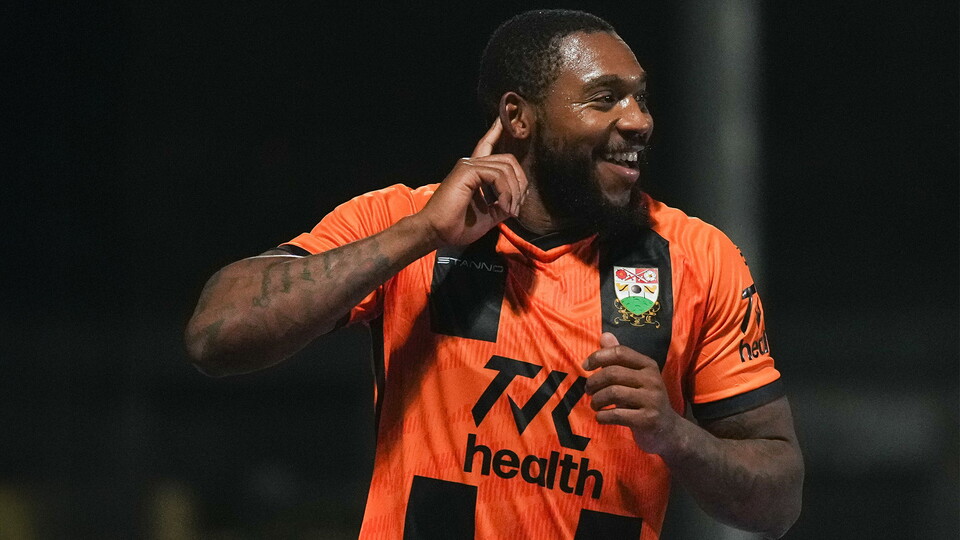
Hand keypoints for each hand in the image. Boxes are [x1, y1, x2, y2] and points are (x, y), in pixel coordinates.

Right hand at [416, 118, 528, 246]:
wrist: (435, 233)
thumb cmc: (456, 227)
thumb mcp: (488, 216)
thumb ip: (502, 204)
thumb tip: (518, 201)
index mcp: (473, 171)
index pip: (488, 144)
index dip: (498, 129)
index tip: (507, 115)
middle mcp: (470, 163)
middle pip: (508, 160)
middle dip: (520, 183)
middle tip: (517, 207)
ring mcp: (468, 165)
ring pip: (506, 168)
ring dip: (514, 192)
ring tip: (509, 211)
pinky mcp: (467, 171)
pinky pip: (498, 175)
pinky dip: (506, 192)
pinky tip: (503, 206)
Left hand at [583, 332, 681, 455]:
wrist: (668, 430)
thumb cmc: (645, 400)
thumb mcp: (635, 377)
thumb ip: (619, 358)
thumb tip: (604, 336)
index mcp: (648, 365)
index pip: (619, 352)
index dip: (598, 357)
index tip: (585, 367)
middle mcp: (652, 379)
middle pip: (613, 373)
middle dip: (594, 382)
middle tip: (588, 391)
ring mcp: (652, 400)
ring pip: (613, 393)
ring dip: (597, 400)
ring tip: (595, 405)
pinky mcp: (648, 420)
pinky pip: (617, 415)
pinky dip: (602, 416)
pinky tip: (601, 417)